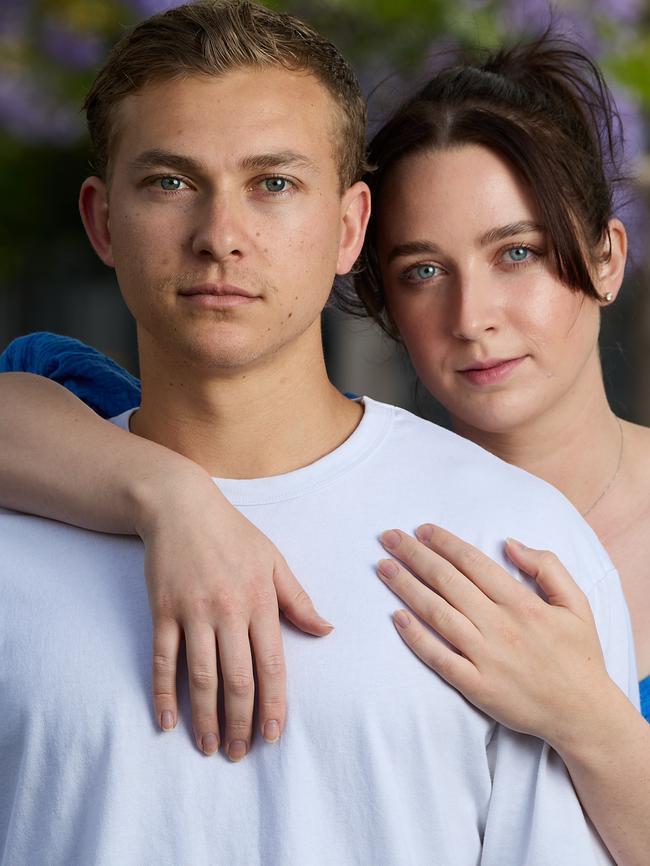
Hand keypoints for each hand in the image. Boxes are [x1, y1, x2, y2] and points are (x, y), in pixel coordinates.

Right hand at [136, 465, 332, 759]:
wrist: (181, 507)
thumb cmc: (233, 534)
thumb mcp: (274, 560)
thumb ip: (298, 599)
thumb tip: (326, 631)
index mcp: (260, 601)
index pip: (272, 664)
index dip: (273, 705)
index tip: (272, 737)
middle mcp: (228, 611)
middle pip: (237, 679)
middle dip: (239, 722)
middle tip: (238, 753)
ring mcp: (193, 612)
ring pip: (201, 676)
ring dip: (205, 717)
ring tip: (208, 746)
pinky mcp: (163, 611)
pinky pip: (164, 659)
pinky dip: (163, 693)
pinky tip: (167, 721)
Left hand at [377, 524, 611, 748]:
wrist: (584, 715)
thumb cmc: (578, 655)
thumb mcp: (577, 603)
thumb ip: (548, 566)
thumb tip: (510, 543)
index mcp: (522, 603)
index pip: (473, 563)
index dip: (444, 543)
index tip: (422, 529)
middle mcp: (500, 626)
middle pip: (447, 581)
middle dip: (414, 555)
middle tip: (390, 538)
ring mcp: (485, 657)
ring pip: (437, 613)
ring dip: (406, 587)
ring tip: (383, 567)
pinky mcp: (475, 686)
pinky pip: (438, 657)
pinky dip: (415, 636)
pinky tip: (396, 617)